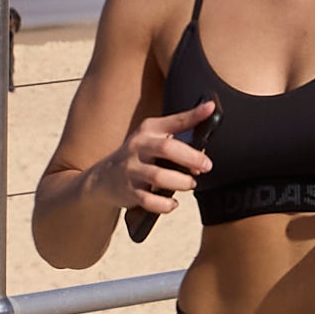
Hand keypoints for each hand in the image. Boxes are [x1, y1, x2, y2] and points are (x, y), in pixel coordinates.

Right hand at [89, 96, 215, 227]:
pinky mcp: (128, 191)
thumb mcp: (153, 136)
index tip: (211, 108)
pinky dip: (165, 204)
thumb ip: (180, 131)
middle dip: (191, 157)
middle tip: (206, 166)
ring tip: (190, 184)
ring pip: (159, 176)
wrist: (103, 177)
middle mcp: (138, 147)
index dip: (193, 115)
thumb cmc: (138, 155)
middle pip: (167, 148)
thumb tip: (207, 127)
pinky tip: (172, 203)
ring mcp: (131, 170)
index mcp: (148, 131)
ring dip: (181, 182)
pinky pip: (149, 200)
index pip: (174, 121)